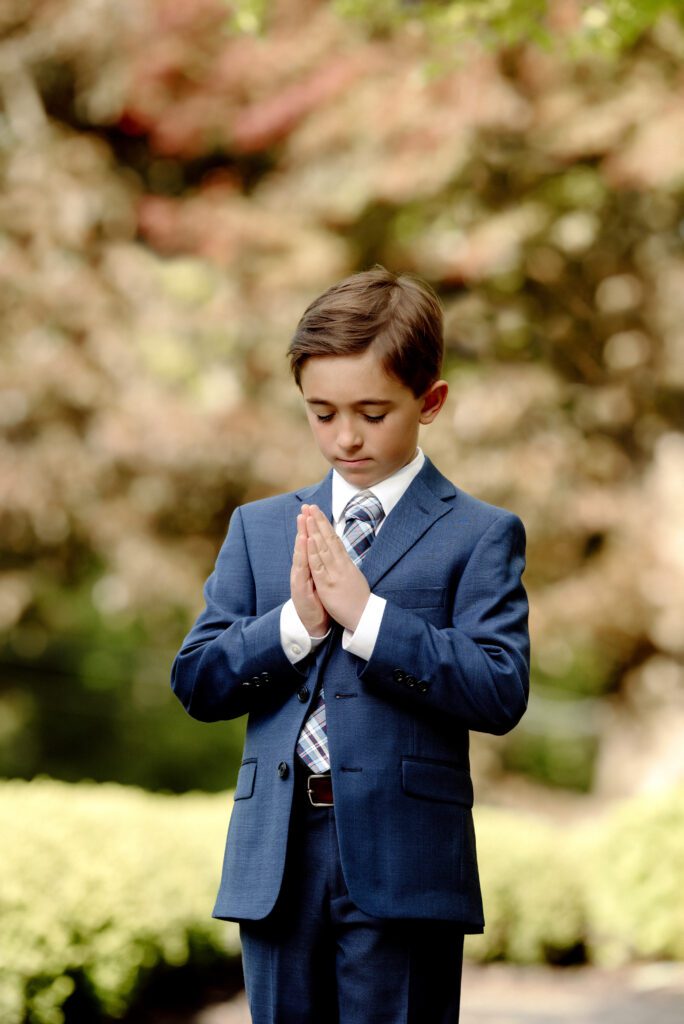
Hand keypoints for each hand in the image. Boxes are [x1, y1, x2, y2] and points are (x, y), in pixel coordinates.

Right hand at [290, 508, 329, 636]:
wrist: (314, 625)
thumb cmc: (319, 602)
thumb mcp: (320, 581)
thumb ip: (320, 566)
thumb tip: (325, 550)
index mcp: (308, 569)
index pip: (309, 545)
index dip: (310, 528)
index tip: (312, 512)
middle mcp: (301, 572)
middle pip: (303, 546)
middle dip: (304, 527)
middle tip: (305, 509)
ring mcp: (299, 580)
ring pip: (301, 555)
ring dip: (302, 536)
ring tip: (303, 520)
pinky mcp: (300, 589)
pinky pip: (302, 570)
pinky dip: (303, 556)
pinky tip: (304, 543)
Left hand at [305, 504, 370, 631]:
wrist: (364, 616)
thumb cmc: (359, 599)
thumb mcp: (353, 577)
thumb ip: (345, 565)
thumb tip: (341, 554)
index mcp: (346, 562)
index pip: (334, 539)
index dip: (325, 525)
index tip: (317, 512)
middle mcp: (340, 564)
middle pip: (328, 538)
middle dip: (318, 521)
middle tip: (311, 505)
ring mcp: (334, 573)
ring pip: (323, 548)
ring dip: (315, 531)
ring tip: (308, 516)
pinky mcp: (328, 584)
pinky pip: (319, 565)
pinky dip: (314, 551)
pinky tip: (310, 540)